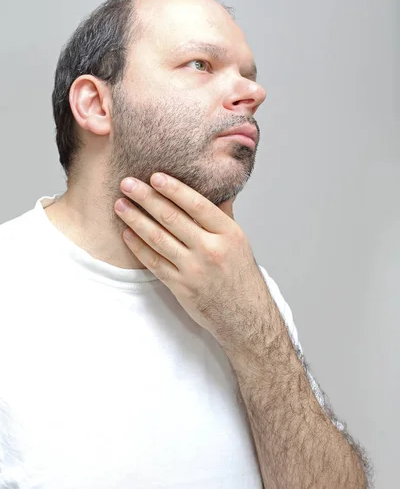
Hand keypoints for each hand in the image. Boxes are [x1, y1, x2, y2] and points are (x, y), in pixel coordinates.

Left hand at [115, 173, 268, 349]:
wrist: (245, 317)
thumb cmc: (241, 275)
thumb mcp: (239, 242)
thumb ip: (223, 214)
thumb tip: (217, 186)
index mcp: (228, 233)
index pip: (197, 204)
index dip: (174, 189)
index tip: (155, 176)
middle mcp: (211, 249)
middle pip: (172, 218)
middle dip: (146, 198)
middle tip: (127, 184)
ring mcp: (194, 270)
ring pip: (158, 238)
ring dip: (135, 220)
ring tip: (120, 205)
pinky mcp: (181, 287)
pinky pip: (154, 262)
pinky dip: (138, 247)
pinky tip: (127, 233)